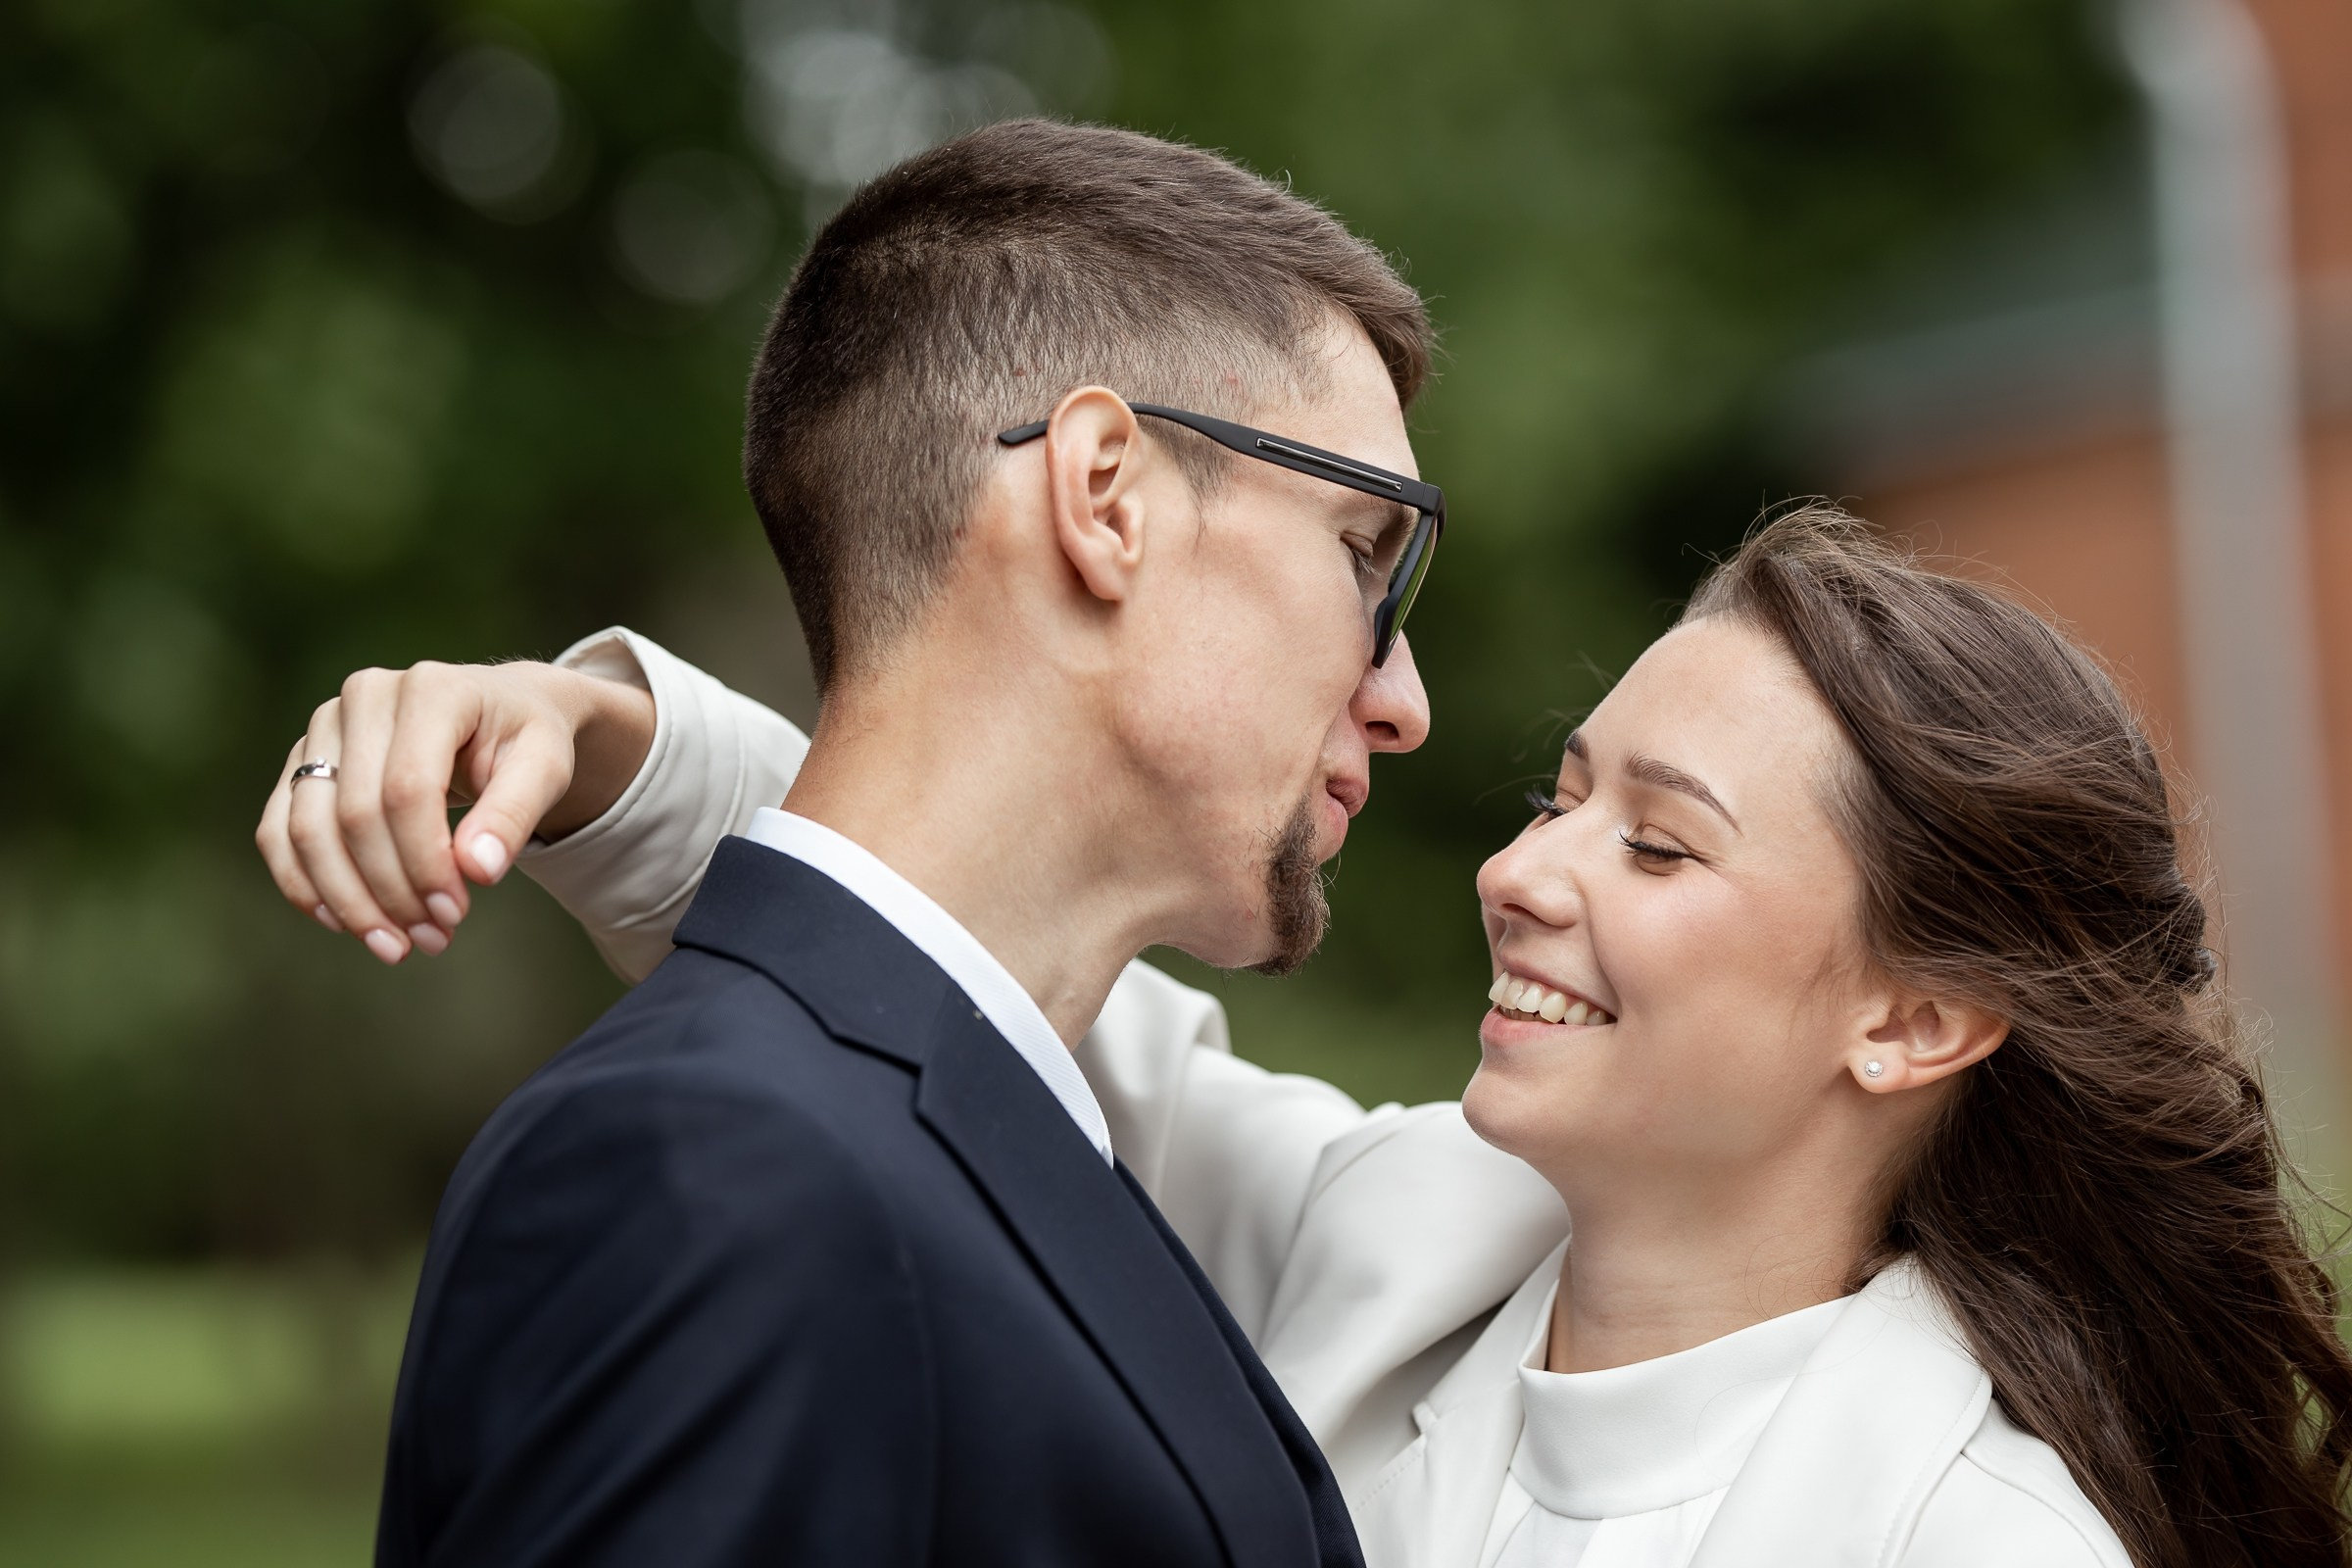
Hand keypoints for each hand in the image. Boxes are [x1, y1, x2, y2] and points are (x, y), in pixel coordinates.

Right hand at [256, 660, 655, 963]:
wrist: (498, 712)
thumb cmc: (524, 740)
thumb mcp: (545, 767)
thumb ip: (516, 814)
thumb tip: (478, 872)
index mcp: (431, 689)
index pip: (408, 789)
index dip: (425, 861)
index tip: (454, 914)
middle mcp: (365, 697)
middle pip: (355, 814)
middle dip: (391, 891)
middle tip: (432, 939)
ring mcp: (324, 726)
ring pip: (307, 828)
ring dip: (347, 900)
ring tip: (395, 945)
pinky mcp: (302, 760)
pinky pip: (279, 831)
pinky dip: (306, 885)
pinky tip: (345, 925)